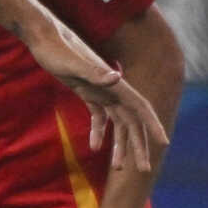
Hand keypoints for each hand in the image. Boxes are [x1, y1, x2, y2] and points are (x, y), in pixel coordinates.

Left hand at [32, 36, 166, 174]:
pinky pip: (99, 117)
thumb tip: (117, 77)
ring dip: (120, 145)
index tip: (163, 143)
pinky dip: (99, 132)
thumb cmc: (57, 50)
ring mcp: (101, 92)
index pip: (140, 108)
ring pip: (117, 123)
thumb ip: (94, 72)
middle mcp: (113, 89)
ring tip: (119, 168)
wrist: (44, 38)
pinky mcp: (87, 93)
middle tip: (143, 169)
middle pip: (131, 122)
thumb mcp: (72, 63)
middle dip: (138, 145)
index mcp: (115, 85)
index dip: (152, 125)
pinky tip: (95, 148)